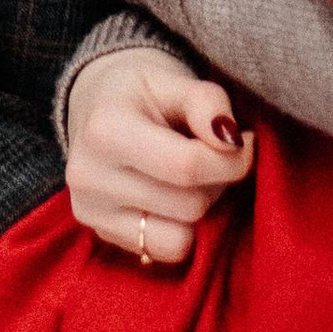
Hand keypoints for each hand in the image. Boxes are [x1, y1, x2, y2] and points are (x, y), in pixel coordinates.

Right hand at [63, 46, 254, 270]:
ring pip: (180, 238)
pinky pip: (164, 251)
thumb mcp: (174, 79)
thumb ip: (207, 103)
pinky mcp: (100, 234)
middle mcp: (89, 177)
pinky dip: (181, 230)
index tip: (244, 142)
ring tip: (193, 178)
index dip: (232, 160)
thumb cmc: (142, 89)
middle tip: (217, 155)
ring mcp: (91, 212)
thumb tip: (232, 142)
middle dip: (218, 182)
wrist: (96, 103)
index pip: (187, 166)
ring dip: (201, 210)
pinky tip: (173, 198)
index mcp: (105, 130)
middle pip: (189, 205)